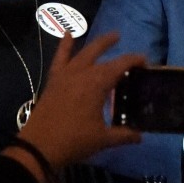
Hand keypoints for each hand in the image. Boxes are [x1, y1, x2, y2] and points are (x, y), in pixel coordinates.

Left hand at [17, 33, 144, 170]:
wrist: (38, 148)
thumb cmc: (74, 141)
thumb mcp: (103, 139)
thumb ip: (123, 135)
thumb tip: (140, 137)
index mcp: (97, 83)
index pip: (121, 65)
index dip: (134, 61)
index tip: (145, 63)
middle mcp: (82, 73)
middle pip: (100, 52)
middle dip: (112, 44)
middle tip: (123, 40)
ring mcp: (66, 75)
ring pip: (82, 53)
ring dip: (96, 44)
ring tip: (108, 37)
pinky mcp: (54, 81)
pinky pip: (60, 58)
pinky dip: (64, 46)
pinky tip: (67, 34)